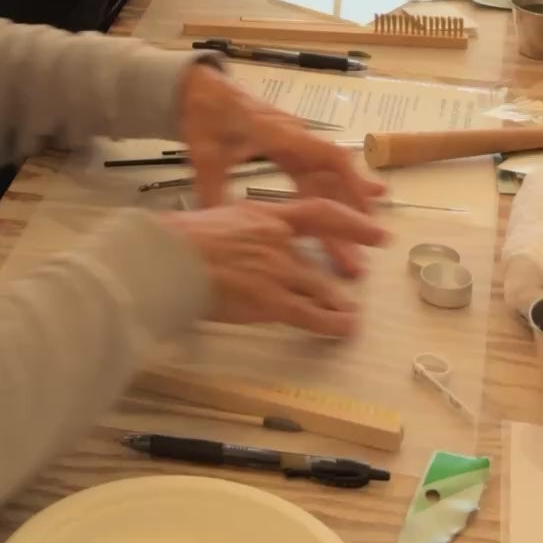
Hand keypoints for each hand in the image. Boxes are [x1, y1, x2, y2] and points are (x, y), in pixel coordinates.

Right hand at [161, 199, 386, 335]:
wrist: (169, 259)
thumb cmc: (179, 239)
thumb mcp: (213, 217)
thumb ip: (236, 228)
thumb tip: (231, 236)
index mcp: (264, 214)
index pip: (318, 212)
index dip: (350, 220)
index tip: (373, 227)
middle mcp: (277, 239)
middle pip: (321, 256)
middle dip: (345, 265)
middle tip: (362, 273)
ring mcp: (277, 270)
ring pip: (320, 288)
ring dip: (337, 304)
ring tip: (350, 316)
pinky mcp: (270, 300)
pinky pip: (310, 314)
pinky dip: (330, 323)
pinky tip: (342, 329)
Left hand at [178, 65, 383, 220]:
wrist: (197, 86)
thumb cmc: (205, 114)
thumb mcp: (206, 154)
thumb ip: (213, 191)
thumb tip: (221, 230)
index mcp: (282, 135)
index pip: (329, 158)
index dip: (351, 185)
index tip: (367, 213)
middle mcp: (295, 137)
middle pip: (331, 176)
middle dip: (348, 211)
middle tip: (362, 247)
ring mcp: (292, 140)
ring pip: (325, 174)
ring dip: (345, 199)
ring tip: (369, 226)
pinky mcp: (285, 145)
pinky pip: (314, 170)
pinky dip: (331, 188)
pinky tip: (347, 200)